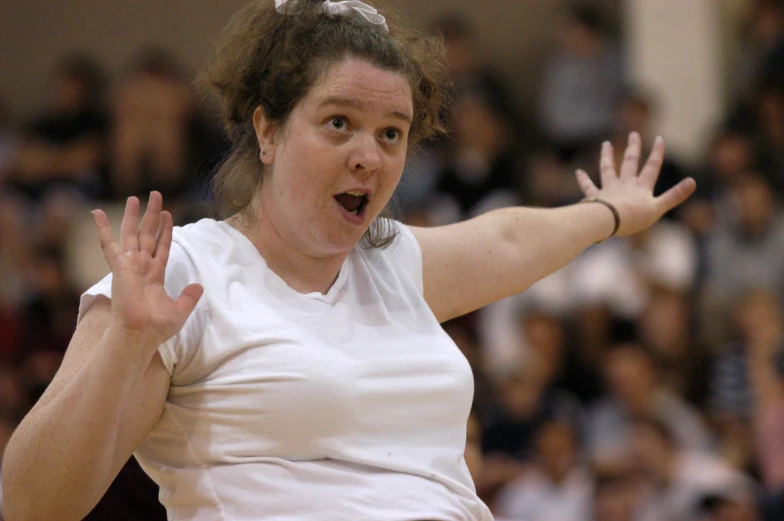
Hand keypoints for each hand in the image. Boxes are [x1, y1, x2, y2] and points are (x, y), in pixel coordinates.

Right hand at [92, 192, 202, 349]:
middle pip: (147, 234)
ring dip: (134, 215)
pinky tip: (96, 212)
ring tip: (136, 197)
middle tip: (155, 195)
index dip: (165, 230)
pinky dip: (102, 228)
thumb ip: (189, 297)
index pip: (162, 246)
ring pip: (131, 233)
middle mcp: (141, 267)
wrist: (140, 334)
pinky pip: (109, 244)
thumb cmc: (156, 328)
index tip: (168, 213)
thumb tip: (199, 286)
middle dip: (151, 215)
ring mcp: (129, 265)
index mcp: (154, 275)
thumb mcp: (180, 310)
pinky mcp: (119, 267)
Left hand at [575, 132, 695, 235]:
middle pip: (630, 163)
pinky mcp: (595, 198)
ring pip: (608, 169)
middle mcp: (625, 184)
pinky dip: (583, 179)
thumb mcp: (658, 208)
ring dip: (607, 156)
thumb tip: (693, 181)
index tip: (659, 138)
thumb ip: (675, 195)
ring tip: (605, 144)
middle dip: (633, 148)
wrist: (609, 221)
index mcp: (642, 187)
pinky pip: (588, 187)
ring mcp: (609, 189)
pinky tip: (579, 172)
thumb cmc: (634, 217)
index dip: (656, 153)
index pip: (652, 166)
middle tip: (633, 134)